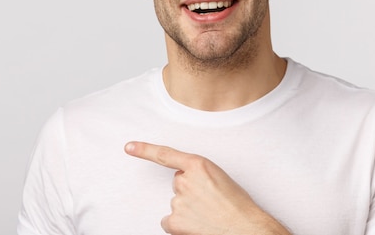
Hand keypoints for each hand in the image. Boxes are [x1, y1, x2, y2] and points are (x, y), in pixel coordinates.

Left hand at [125, 141, 290, 234]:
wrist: (244, 226)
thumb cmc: (237, 204)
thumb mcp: (220, 177)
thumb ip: (199, 174)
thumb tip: (187, 181)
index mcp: (198, 165)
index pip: (165, 155)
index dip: (144, 150)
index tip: (129, 147)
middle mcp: (185, 180)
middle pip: (178, 183)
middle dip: (189, 190)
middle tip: (209, 200)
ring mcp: (178, 201)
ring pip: (176, 203)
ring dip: (187, 208)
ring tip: (208, 213)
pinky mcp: (175, 221)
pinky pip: (169, 221)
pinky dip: (179, 225)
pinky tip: (196, 224)